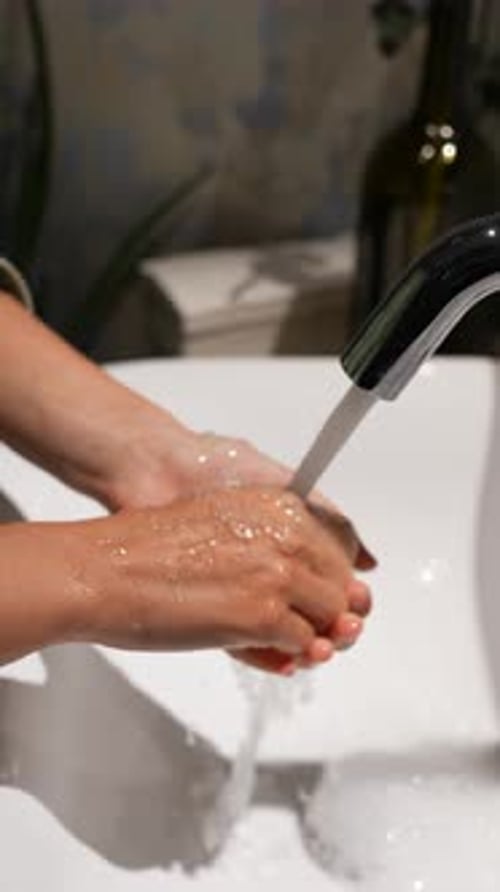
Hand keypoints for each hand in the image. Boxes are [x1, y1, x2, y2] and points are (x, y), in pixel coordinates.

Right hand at [68, 486, 371, 670]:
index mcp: (277, 505)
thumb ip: (270, 547)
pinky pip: (304, 646)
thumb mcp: (222, 524)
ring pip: (332, 619)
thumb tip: (314, 584)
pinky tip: (271, 655)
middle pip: (343, 585)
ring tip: (294, 647)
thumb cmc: (147, 549)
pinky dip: (290, 656)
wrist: (104, 570)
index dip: (334, 579)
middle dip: (331, 613)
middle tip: (315, 633)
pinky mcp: (264, 615)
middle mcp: (286, 534)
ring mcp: (278, 574)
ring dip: (315, 638)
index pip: (340, 546)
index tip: (324, 597)